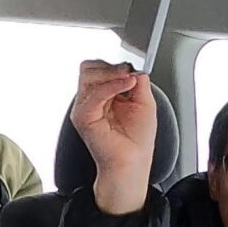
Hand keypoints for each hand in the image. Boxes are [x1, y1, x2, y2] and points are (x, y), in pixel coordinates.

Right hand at [71, 60, 155, 213]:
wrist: (132, 161)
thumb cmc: (137, 139)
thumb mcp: (144, 102)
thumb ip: (139, 82)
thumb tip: (135, 67)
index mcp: (105, 94)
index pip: (99, 68)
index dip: (114, 65)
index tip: (132, 69)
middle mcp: (92, 99)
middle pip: (89, 68)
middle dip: (110, 66)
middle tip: (128, 72)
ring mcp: (85, 107)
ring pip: (88, 75)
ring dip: (111, 73)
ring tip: (128, 80)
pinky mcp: (83, 117)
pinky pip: (93, 93)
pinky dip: (111, 85)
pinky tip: (126, 85)